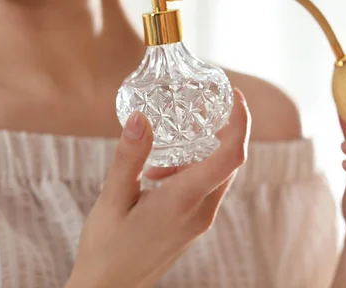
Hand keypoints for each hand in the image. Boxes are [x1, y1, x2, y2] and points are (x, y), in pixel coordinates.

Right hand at [66, 89, 250, 287]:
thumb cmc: (106, 249)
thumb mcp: (111, 200)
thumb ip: (129, 158)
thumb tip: (139, 117)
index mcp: (183, 201)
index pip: (230, 156)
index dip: (239, 122)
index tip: (234, 95)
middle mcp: (200, 211)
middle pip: (229, 161)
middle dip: (224, 129)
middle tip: (204, 104)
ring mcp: (199, 221)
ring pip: (217, 174)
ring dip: (204, 150)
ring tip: (173, 135)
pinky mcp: (192, 225)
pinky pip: (204, 188)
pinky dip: (191, 168)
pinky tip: (157, 171)